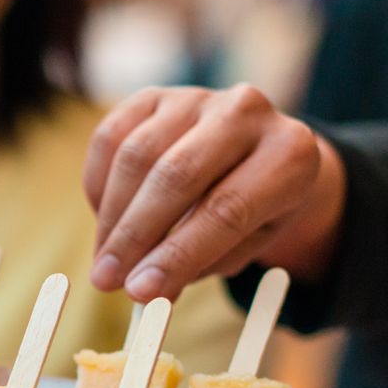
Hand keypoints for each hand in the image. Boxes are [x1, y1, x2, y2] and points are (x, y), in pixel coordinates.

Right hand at [83, 85, 347, 301]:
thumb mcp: (247, 244)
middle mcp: (247, 111)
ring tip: (105, 261)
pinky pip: (110, 138)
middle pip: (176, 176)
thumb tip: (145, 291)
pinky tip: (105, 220)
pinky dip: (98, 186)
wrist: (257, 154)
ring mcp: (198, 97)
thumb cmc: (253, 211)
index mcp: (289, 154)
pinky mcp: (156, 95)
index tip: (141, 292)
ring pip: (136, 156)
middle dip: (135, 236)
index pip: (226, 210)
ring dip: (112, 217)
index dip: (178, 255)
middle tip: (107, 280)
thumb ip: (202, 264)